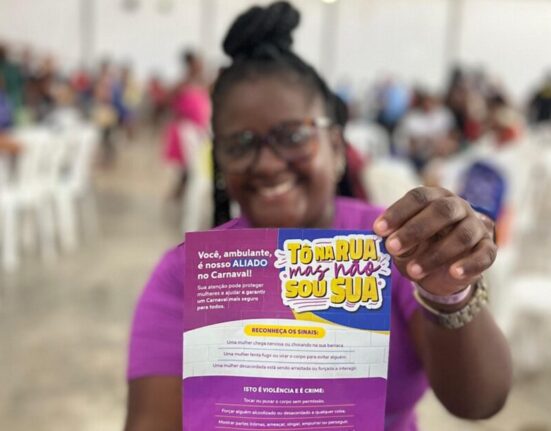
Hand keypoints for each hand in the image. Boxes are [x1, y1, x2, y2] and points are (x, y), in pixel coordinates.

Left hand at [373, 186, 496, 295]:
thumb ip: (395, 238)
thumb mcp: (404, 241)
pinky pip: (484, 255)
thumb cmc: (419, 247)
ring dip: (435, 254)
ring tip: (413, 271)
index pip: (418, 197)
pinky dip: (469, 264)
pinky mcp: (488, 248)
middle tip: (392, 248)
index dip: (397, 212)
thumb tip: (382, 239)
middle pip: (441, 211)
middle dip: (414, 230)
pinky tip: (453, 273)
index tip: (378, 229)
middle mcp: (458, 206)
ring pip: (462, 236)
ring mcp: (476, 226)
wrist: (446, 269)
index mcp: (434, 197)